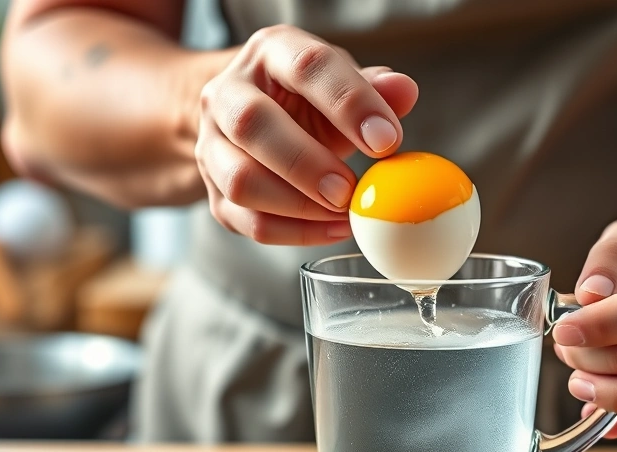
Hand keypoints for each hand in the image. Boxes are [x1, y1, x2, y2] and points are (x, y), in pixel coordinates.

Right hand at [195, 25, 418, 244]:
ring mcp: (211, 144)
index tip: (386, 140)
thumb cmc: (305, 100)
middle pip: (252, 124)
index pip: (306, 66)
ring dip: (297, 205)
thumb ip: (373, 88)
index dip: (349, 102)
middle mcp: (226, 93)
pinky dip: (294, 233)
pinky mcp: (212, 190)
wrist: (250, 118)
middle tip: (350, 190)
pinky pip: (246, 220)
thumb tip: (405, 91)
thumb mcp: (340, 83)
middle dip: (306, 163)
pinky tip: (332, 229)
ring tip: (344, 214)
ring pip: (240, 180)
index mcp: (269, 53)